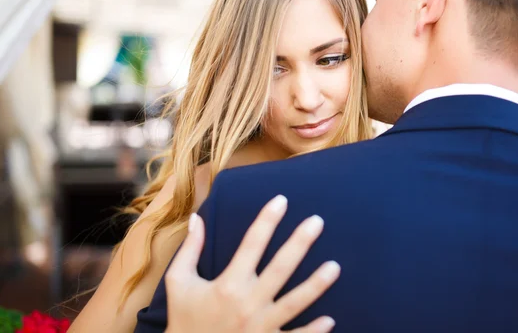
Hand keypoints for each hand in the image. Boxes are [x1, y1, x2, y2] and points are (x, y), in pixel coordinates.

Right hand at [165, 195, 339, 332]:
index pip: (252, 243)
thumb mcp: (179, 282)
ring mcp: (260, 327)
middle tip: (318, 221)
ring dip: (316, 285)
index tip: (282, 200)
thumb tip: (197, 217)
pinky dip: (312, 331)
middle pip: (280, 268)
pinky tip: (330, 320)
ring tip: (335, 266)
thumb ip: (190, 249)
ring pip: (295, 302)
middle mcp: (247, 303)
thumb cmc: (184, 319)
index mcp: (228, 284)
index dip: (267, 220)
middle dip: (300, 243)